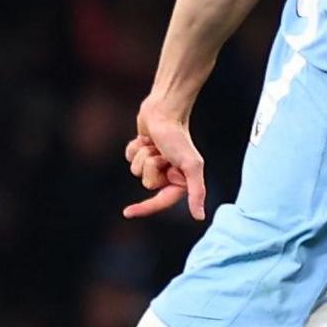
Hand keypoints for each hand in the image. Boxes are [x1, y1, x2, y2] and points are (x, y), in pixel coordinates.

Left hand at [123, 101, 208, 220]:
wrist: (165, 111)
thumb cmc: (179, 137)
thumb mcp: (191, 166)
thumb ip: (197, 192)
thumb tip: (200, 216)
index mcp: (180, 180)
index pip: (161, 201)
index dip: (144, 208)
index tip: (127, 213)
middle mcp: (168, 173)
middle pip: (147, 183)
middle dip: (151, 167)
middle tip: (162, 154)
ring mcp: (154, 162)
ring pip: (136, 170)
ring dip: (143, 155)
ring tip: (155, 143)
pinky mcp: (143, 150)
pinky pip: (130, 157)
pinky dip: (135, 147)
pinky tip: (146, 138)